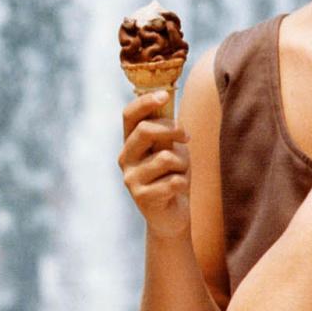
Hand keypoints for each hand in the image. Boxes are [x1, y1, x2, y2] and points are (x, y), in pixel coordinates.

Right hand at [119, 92, 190, 238]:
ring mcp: (131, 179)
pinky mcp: (142, 197)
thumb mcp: (171, 148)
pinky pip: (174, 181)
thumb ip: (166, 130)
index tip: (164, 95)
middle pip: (145, 131)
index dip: (144, 102)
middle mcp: (125, 158)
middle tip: (186, 137)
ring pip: (165, 157)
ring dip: (183, 164)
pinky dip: (183, 183)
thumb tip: (168, 98)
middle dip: (172, 130)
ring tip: (180, 173)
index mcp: (130, 142)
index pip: (129, 116)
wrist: (172, 215)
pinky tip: (177, 191)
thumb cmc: (173, 175)